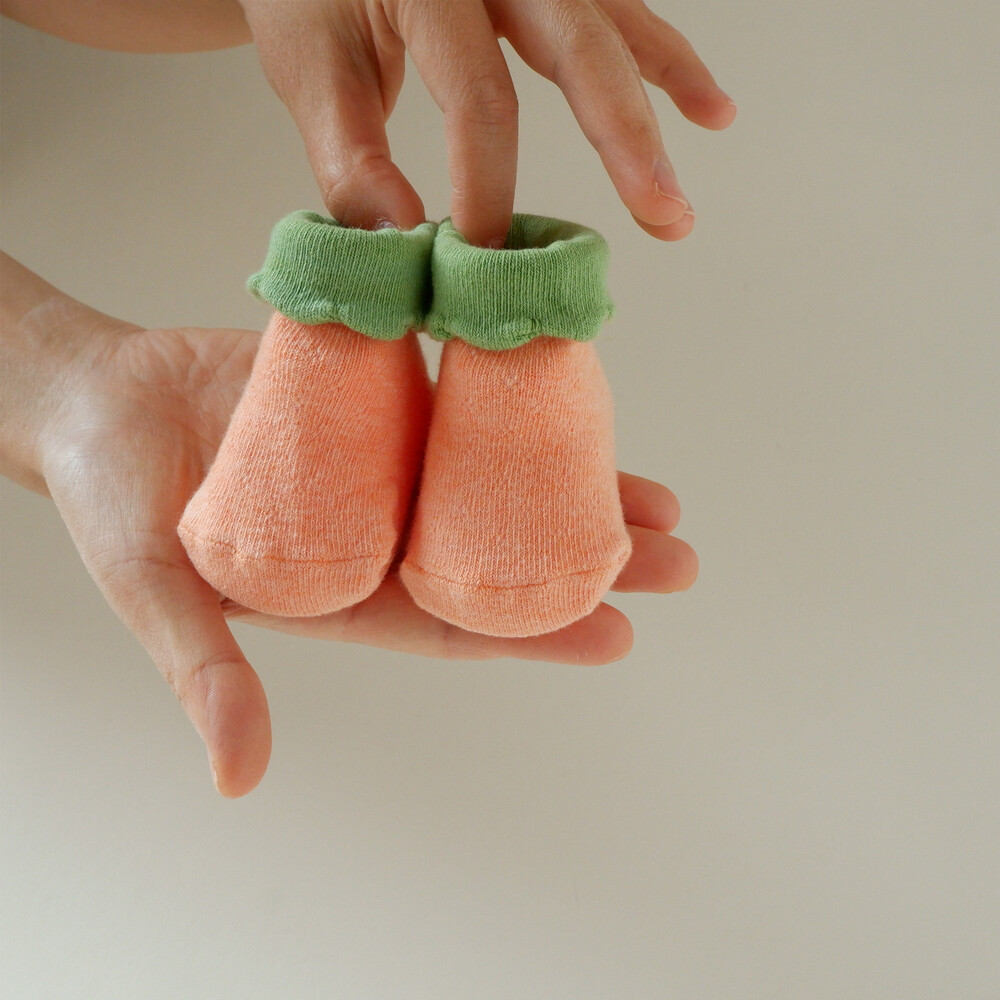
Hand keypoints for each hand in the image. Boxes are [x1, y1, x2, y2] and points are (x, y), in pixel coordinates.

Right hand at [28, 314, 696, 797]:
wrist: (96, 398)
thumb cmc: (112, 498)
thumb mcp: (155, 588)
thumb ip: (204, 670)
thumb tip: (239, 777)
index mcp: (341, 591)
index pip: (454, 624)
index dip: (536, 634)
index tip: (617, 637)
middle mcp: (379, 533)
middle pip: (499, 556)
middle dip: (587, 564)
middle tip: (676, 564)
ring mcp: (385, 465)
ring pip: (497, 482)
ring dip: (575, 490)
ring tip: (660, 504)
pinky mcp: (379, 399)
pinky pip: (460, 404)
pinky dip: (518, 408)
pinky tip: (579, 407)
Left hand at [238, 0, 735, 243]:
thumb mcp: (308, 66)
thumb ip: (348, 154)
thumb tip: (398, 242)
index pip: (479, 96)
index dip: (488, 184)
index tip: (486, 260)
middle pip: (578, 50)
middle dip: (624, 143)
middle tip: (662, 219)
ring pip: (614, 30)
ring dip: (663, 106)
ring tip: (688, 186)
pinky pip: (623, 13)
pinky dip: (665, 60)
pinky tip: (710, 107)